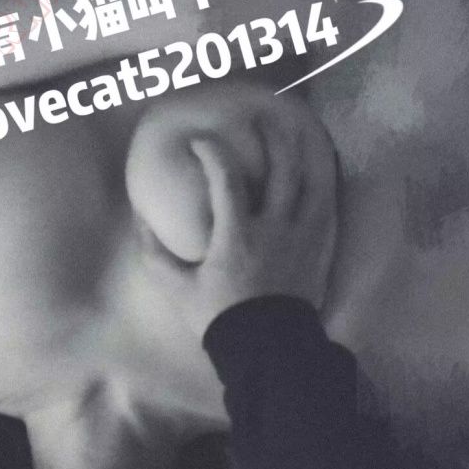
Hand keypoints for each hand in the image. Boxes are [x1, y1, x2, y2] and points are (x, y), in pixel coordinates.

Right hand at [139, 103, 337, 336]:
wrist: (267, 349)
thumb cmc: (219, 317)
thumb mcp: (177, 289)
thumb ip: (156, 254)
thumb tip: (141, 222)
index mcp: (236, 236)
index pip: (227, 180)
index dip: (213, 152)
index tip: (201, 141)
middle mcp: (274, 228)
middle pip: (281, 169)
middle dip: (271, 137)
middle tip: (260, 119)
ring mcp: (301, 236)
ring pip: (311, 181)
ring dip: (303, 150)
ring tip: (297, 128)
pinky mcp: (319, 246)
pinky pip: (327, 203)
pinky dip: (324, 178)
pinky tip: (321, 162)